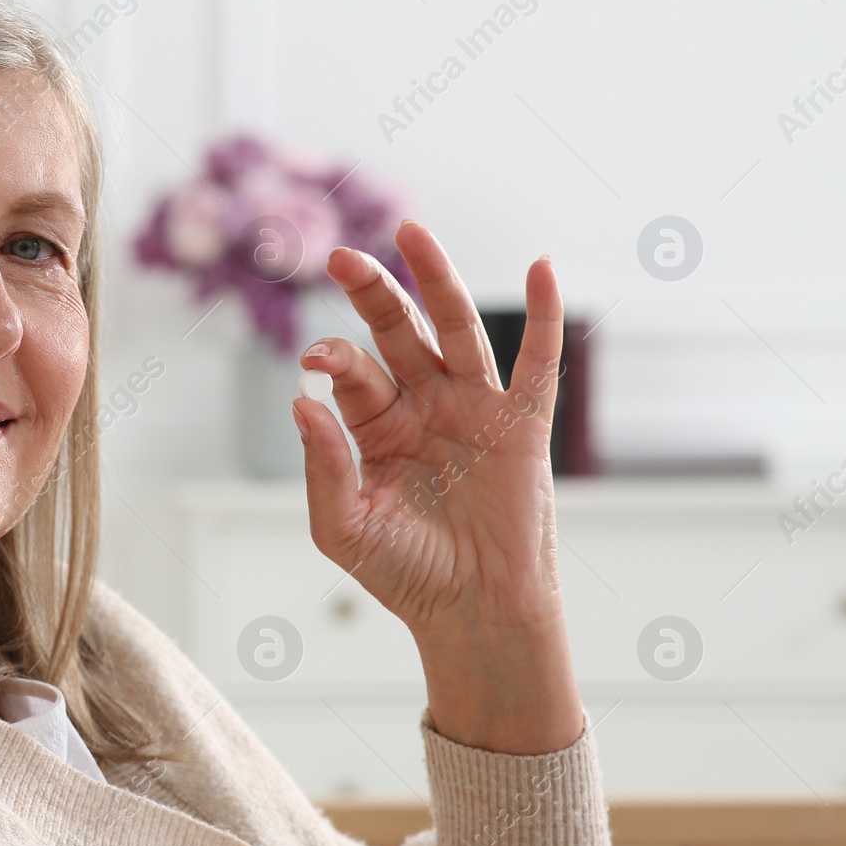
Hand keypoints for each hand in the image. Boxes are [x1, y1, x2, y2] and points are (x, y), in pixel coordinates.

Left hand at [291, 220, 584, 754]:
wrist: (471, 613)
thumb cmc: (405, 573)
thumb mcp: (345, 526)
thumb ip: (324, 466)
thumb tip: (300, 401)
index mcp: (375, 425)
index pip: (352, 372)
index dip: (334, 358)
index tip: (315, 357)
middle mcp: (422, 405)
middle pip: (396, 331)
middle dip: (370, 292)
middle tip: (340, 257)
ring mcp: (473, 408)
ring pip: (455, 329)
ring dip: (436, 280)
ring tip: (412, 233)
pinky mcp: (522, 425)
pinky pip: (536, 364)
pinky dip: (544, 318)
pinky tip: (543, 270)